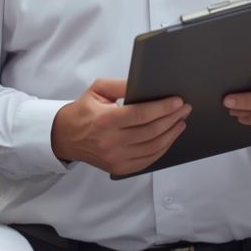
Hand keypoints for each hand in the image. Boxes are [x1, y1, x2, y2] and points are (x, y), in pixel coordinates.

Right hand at [51, 79, 189, 176]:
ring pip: (153, 147)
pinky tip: (169, 137)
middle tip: (185, 108)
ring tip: (180, 121)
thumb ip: (121, 84)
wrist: (66, 137)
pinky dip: (163, 148)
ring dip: (171, 133)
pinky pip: (148, 160)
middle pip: (151, 131)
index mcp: (105, 120)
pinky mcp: (119, 168)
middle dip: (172, 118)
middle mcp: (111, 141)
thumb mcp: (98, 89)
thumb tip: (147, 82)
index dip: (163, 108)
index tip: (178, 101)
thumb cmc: (84, 110)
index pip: (141, 114)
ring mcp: (115, 158)